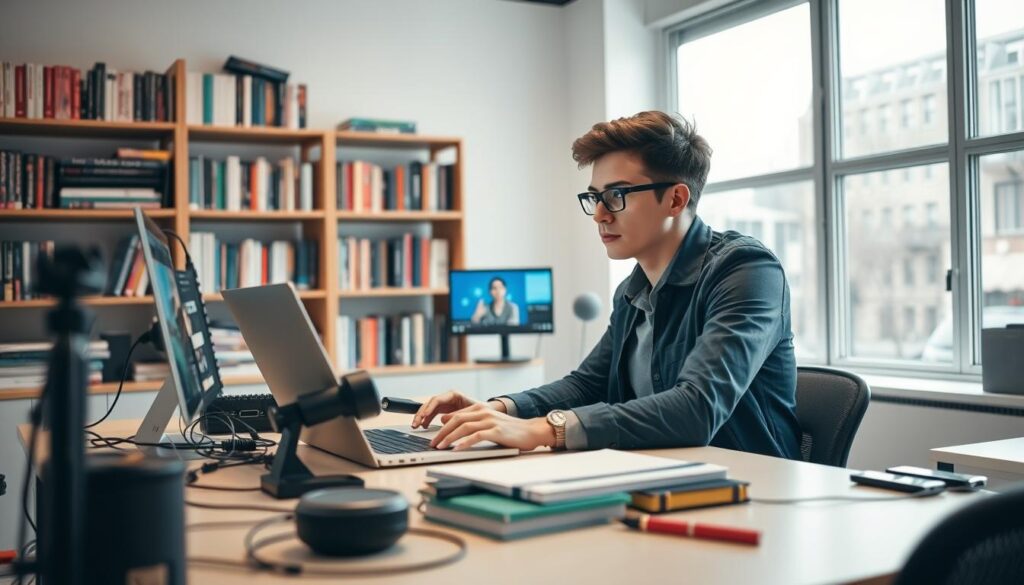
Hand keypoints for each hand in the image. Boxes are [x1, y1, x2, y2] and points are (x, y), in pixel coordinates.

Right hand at [412, 390, 498, 428]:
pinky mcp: (444, 410)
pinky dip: (427, 420)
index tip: (424, 416)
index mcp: (454, 394)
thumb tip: (443, 421)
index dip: (429, 408)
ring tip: (416, 426)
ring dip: (421, 417)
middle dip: (421, 413)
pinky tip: (424, 426)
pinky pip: (432, 414)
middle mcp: (447, 397)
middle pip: (430, 404)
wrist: (487, 412)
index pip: (437, 399)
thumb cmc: (481, 410)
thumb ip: (457, 415)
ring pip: (429, 409)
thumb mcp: (470, 412)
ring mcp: (445, 404)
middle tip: (416, 423)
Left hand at [430, 403, 554, 451]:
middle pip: (456, 420)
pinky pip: (475, 436)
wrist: (531, 431)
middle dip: (441, 432)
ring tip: (440, 447)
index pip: (456, 415)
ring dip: (449, 438)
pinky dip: (463, 443)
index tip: (434, 436)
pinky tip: (456, 449)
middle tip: (433, 443)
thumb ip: (471, 421)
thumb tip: (449, 423)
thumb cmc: (509, 430)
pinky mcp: (495, 431)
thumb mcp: (489, 422)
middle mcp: (484, 412)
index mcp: (480, 408)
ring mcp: (490, 421)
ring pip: (463, 427)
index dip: (442, 426)